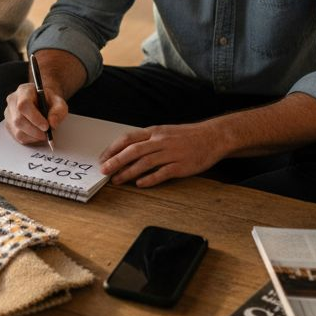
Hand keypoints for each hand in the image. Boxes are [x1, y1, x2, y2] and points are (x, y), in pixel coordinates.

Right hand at [2, 82, 67, 145]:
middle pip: (18, 120)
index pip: (24, 105)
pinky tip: (37, 135)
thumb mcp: (59, 102)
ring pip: (17, 130)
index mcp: (24, 91)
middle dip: (34, 131)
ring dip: (33, 136)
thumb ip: (58, 111)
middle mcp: (12, 101)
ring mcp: (9, 113)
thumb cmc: (49, 101)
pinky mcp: (9, 124)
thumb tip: (52, 123)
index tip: (46, 126)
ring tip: (43, 135)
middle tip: (46, 135)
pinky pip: (17, 136)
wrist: (42, 102)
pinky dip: (29, 139)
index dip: (34, 118)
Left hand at [98, 121, 228, 187]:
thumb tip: (125, 151)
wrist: (213, 137)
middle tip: (104, 171)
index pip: (128, 138)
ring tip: (117, 180)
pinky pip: (162, 173)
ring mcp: (171, 153)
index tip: (103, 158)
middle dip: (116, 161)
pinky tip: (140, 184)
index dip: (113, 148)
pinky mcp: (181, 166)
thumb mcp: (164, 131)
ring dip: (128, 172)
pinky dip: (150, 179)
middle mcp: (161, 141)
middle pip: (133, 151)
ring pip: (145, 163)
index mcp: (154, 131)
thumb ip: (146, 140)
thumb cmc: (187, 136)